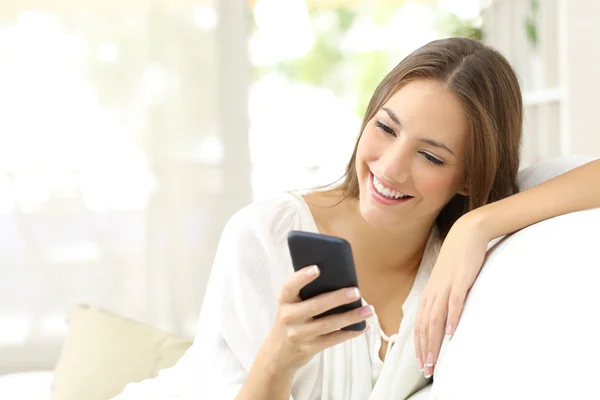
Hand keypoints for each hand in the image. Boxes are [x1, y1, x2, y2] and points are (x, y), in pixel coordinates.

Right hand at [262, 265, 371, 373]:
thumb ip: (306, 292)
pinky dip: (350, 332)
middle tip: (356, 291)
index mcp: (285, 301)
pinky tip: (363, 326)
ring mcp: (299, 335)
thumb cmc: (292, 319)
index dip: (302, 277)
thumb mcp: (291, 305)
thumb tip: (338, 278)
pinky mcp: (310, 348)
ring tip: (368, 309)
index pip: (290, 286)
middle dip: (337, 298)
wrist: (279, 352)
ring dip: (351, 317)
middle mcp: (289, 317)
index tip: (317, 268)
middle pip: (315, 306)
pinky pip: (333, 340)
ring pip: (328, 324)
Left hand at [414, 214, 489, 377]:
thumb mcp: (447, 280)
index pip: (420, 324)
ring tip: (434, 359)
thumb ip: (444, 297)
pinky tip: (451, 333)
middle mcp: (434, 292)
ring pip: (435, 318)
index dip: (419, 345)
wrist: (467, 233)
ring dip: (434, 341)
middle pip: (425, 326)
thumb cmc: (458, 258)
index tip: (422, 363)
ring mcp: (446, 286)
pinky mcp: (460, 280)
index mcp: (430, 293)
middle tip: (426, 369)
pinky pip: (454, 302)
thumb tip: (444, 316)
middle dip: (424, 350)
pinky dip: (451, 319)